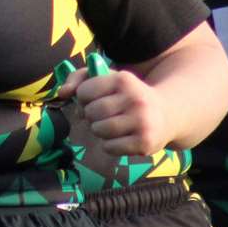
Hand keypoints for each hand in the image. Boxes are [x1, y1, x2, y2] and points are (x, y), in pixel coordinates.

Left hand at [57, 66, 174, 156]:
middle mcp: (135, 99)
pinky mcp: (145, 143)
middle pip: (91, 113)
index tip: (92, 99)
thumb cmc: (127, 96)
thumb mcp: (108, 79)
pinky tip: (120, 138)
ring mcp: (142, 122)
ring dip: (99, 130)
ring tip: (111, 126)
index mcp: (123, 79)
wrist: (165, 114)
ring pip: (100, 130)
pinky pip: (110, 147)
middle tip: (102, 115)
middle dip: (91, 116)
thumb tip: (62, 93)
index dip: (83, 98)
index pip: (84, 91)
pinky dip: (109, 145)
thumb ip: (79, 79)